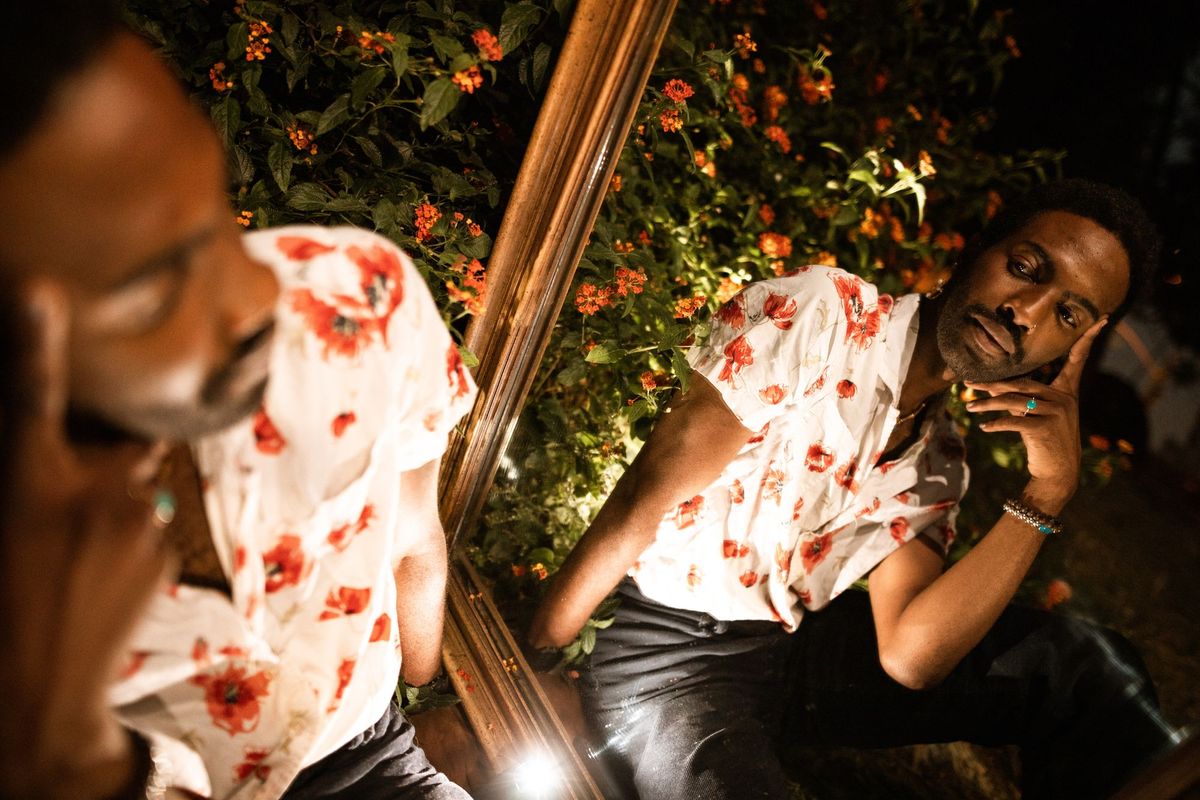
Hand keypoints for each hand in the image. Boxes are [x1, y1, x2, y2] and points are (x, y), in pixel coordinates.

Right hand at [0, 281, 173, 797]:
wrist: (37, 701)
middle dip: (96, 457)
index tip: (36, 292)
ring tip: (70, 556)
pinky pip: (146, 519)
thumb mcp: (2, 518)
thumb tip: (60, 450)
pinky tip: (94, 574)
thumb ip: (28, 471)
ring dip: (107, 502)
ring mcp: (138, 524)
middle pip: (111, 441)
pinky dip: (125, 533)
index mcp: (26, 486)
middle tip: (56, 512)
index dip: (31, 342)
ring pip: (130, 483)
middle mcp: (90, 494)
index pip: (25, 399)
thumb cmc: (2, 602)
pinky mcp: (165, 550)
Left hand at [964, 318, 1106, 510]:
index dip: (1087, 340)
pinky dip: (997, 424)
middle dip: (993, 384)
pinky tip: (984, 428)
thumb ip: (1024, 399)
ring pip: (1014, 402)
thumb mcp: (1040, 416)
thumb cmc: (1047, 442)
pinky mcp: (1044, 429)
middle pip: (1023, 384)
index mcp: (1067, 392)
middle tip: (968, 382)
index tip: (1101, 319)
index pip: (1077, 360)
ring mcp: (1056, 413)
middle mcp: (1064, 399)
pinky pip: (1015, 422)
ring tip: (969, 406)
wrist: (1058, 474)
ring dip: (987, 404)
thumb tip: (995, 388)